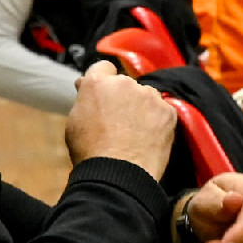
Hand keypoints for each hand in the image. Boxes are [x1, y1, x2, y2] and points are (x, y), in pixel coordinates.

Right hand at [65, 63, 175, 180]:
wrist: (117, 174)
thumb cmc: (90, 152)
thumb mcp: (75, 121)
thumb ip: (84, 99)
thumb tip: (84, 84)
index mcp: (97, 83)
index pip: (103, 68)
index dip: (103, 81)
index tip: (104, 95)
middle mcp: (124, 83)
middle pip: (126, 83)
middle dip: (123, 97)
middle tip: (118, 122)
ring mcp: (148, 96)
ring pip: (146, 96)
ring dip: (142, 108)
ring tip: (135, 134)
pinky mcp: (167, 111)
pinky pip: (162, 111)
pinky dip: (158, 122)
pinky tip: (149, 138)